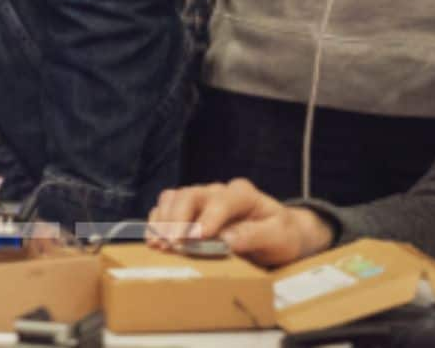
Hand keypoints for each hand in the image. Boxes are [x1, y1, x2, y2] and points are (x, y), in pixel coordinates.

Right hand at [146, 179, 333, 266]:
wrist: (278, 233)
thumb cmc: (280, 234)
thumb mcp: (279, 237)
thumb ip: (255, 235)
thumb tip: (227, 239)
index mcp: (243, 194)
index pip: (221, 201)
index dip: (207, 218)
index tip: (197, 237)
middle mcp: (219, 191)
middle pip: (190, 195)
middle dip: (177, 219)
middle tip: (170, 243)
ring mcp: (202, 198)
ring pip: (174, 198)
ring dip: (163, 220)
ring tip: (159, 244)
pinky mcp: (190, 209)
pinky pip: (167, 207)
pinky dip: (158, 222)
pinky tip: (155, 239)